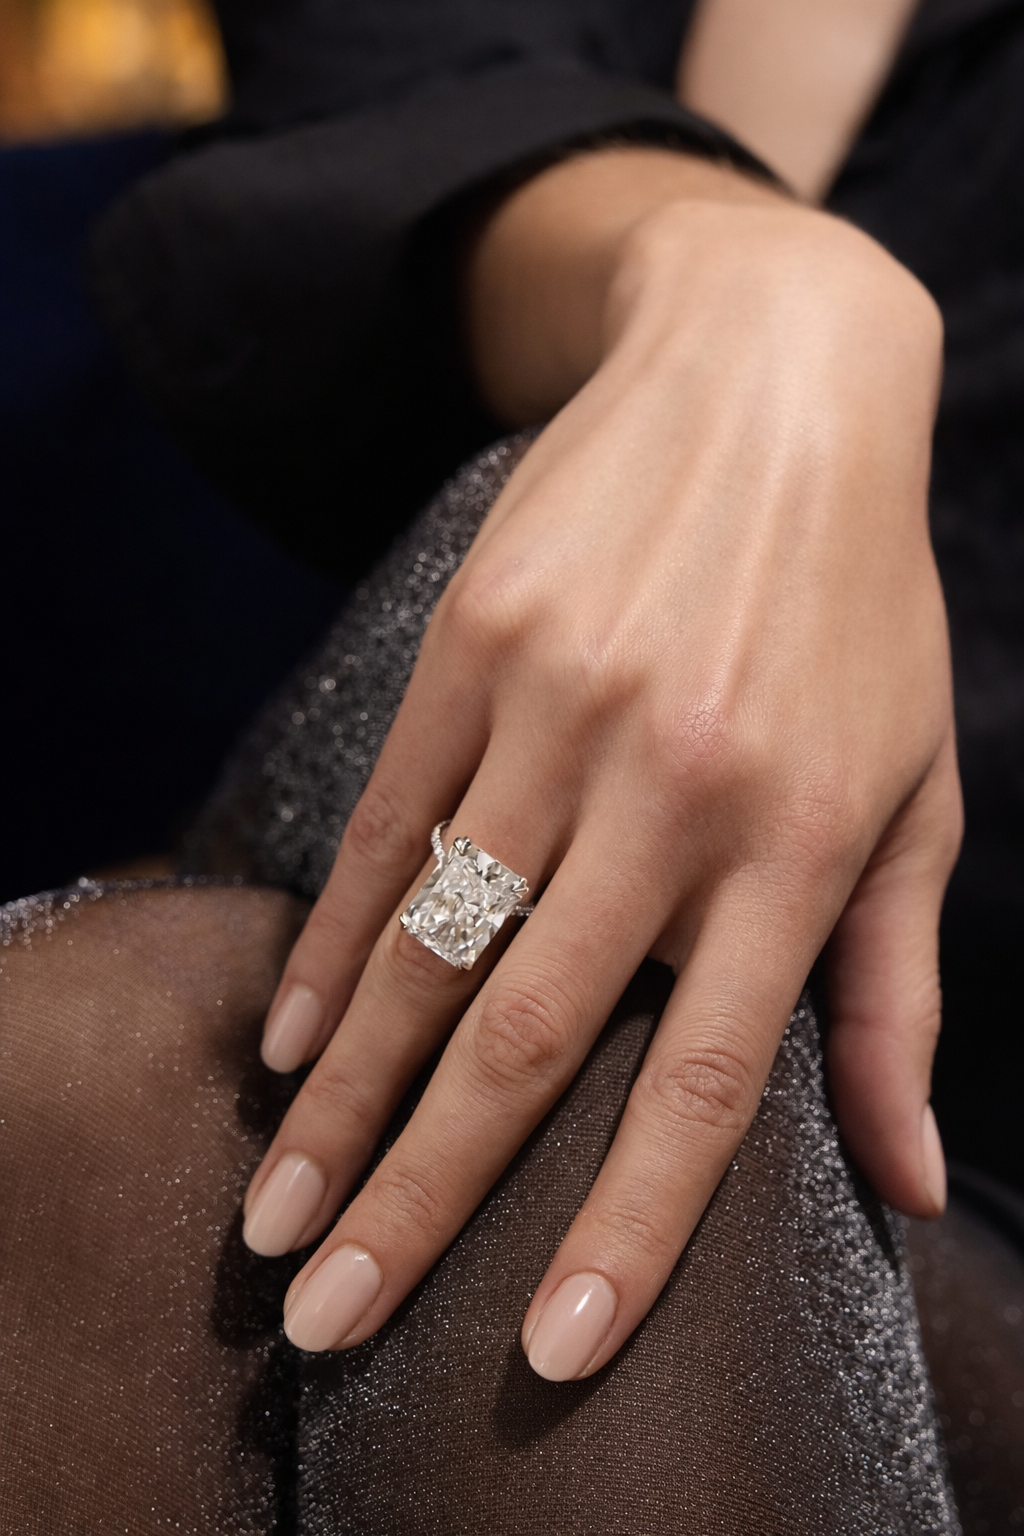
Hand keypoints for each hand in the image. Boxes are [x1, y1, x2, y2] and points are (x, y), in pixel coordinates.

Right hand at [241, 170, 958, 1380]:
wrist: (770, 385)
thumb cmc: (860, 612)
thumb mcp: (915, 792)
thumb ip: (897, 992)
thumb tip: (906, 1183)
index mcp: (800, 843)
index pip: (703, 1084)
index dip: (624, 1227)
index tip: (549, 1348)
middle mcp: (673, 785)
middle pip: (530, 1032)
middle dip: (424, 1191)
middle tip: (333, 1312)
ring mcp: (561, 706)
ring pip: (432, 941)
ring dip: (346, 1091)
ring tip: (281, 1210)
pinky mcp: (474, 643)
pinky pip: (390, 819)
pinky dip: (334, 940)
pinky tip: (290, 1035)